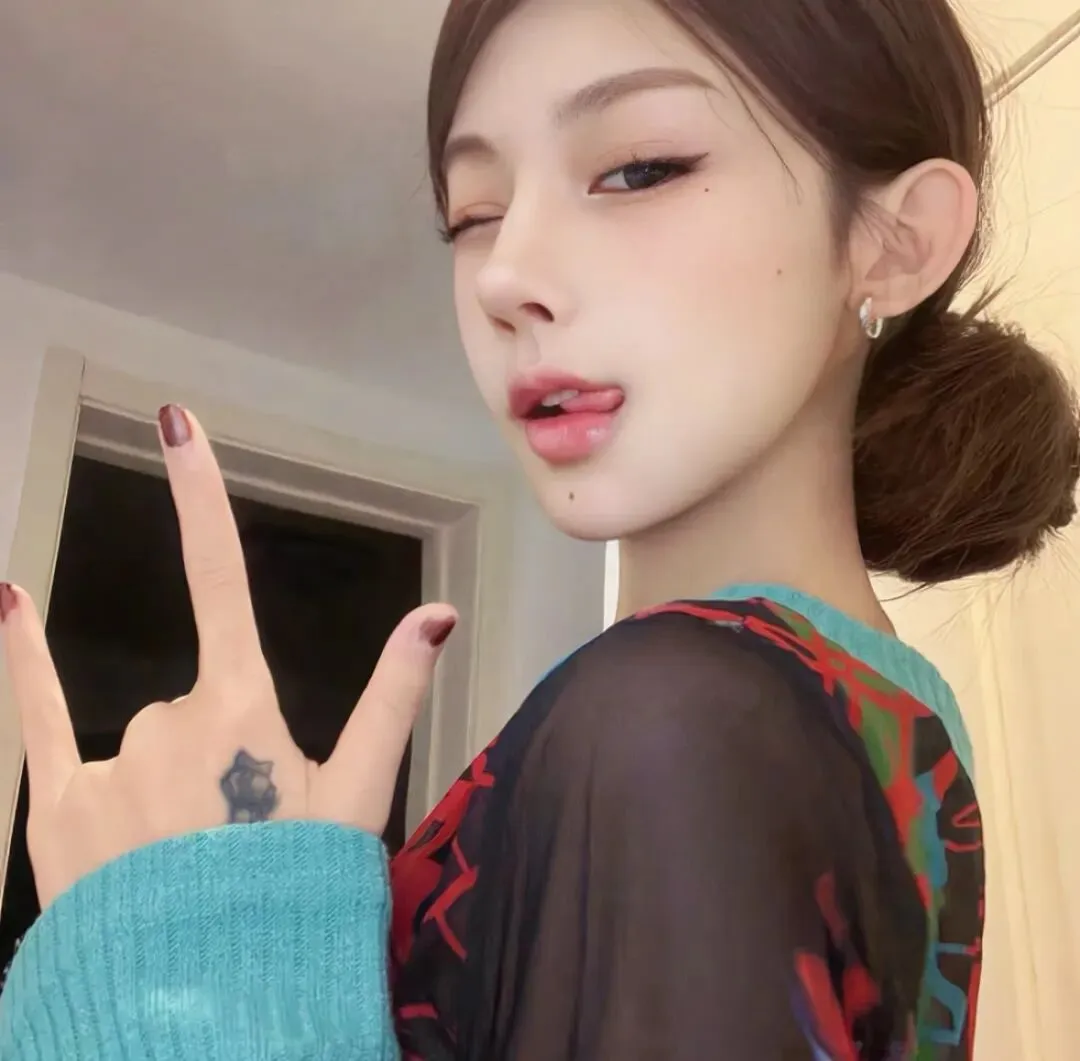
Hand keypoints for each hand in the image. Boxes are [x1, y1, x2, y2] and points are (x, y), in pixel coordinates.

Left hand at [0, 405, 457, 908]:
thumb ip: (393, 697)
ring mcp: (107, 759)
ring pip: (142, 737)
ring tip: (187, 866)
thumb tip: (437, 614)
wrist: (215, 1004)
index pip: (223, 577)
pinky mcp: (58, 805)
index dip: (200, 494)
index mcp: (244, 708)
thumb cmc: (298, 896)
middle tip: (239, 838)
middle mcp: (168, 717)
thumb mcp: (358, 799)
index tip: (174, 420)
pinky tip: (10, 602)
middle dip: (216, 753)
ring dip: (166, 782)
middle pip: (194, 704)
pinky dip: (25, 656)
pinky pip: (39, 712)